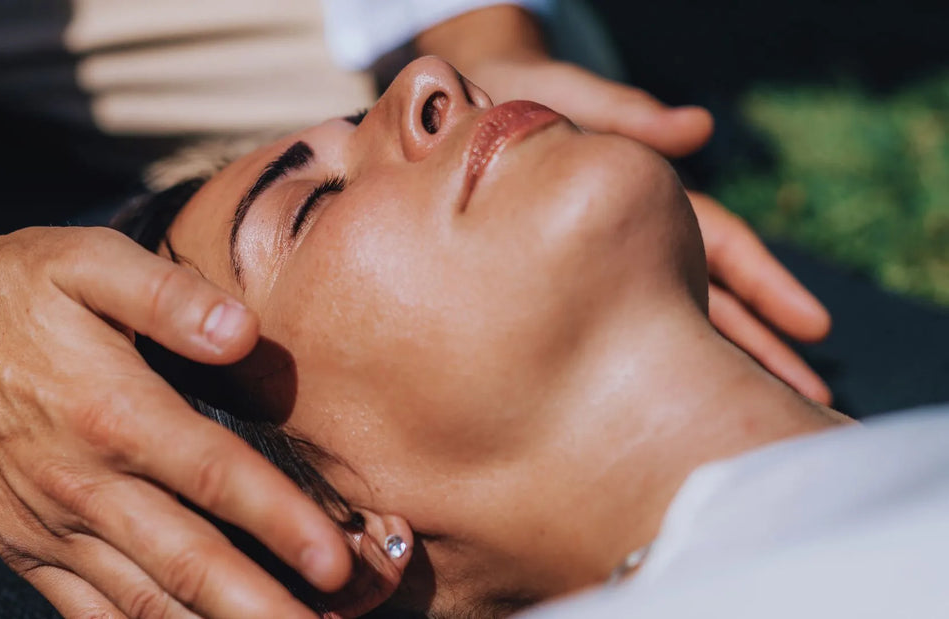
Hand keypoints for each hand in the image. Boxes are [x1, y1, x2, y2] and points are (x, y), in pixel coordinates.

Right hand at [0, 198, 350, 617]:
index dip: (283, 523)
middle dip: (262, 607)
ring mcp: (51, 527)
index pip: (216, 478)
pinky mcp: (25, 549)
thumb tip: (244, 331)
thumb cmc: (12, 290)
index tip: (338, 562)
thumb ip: (169, 296)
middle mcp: (85, 484)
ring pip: (144, 602)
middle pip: (189, 563)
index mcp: (114, 412)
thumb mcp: (88, 261)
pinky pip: (87, 613)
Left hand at [417, 7, 830, 402]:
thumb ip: (629, 117)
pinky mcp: (552, 290)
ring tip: (742, 424)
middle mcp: (628, 240)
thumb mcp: (570, 102)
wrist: (449, 114)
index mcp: (645, 197)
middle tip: (809, 401)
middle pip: (705, 301)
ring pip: (660, 328)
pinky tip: (652, 419)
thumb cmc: (517, 100)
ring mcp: (594, 269)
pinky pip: (600, 337)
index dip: (767, 285)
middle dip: (756, 349)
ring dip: (703, 371)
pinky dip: (634, 369)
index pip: (722, 246)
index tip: (814, 325)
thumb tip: (702, 129)